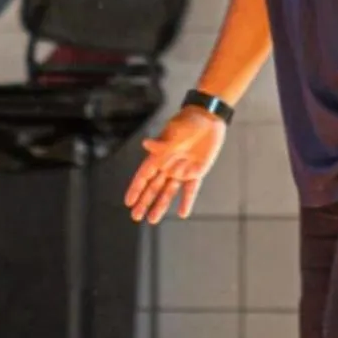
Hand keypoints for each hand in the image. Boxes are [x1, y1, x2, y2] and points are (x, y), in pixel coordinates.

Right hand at [124, 107, 226, 223]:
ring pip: (168, 192)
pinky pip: (190, 190)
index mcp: (159, 155)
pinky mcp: (197, 172)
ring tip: (152, 220)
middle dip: (144, 202)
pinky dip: (186, 201)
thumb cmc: (189, 121)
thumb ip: (163, 143)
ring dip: (160, 205)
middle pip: (153, 187)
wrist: (208, 118)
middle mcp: (168, 165)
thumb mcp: (176, 130)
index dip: (136, 188)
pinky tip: (183, 213)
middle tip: (135, 217)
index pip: (144, 175)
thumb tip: (146, 144)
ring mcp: (182, 170)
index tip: (128, 202)